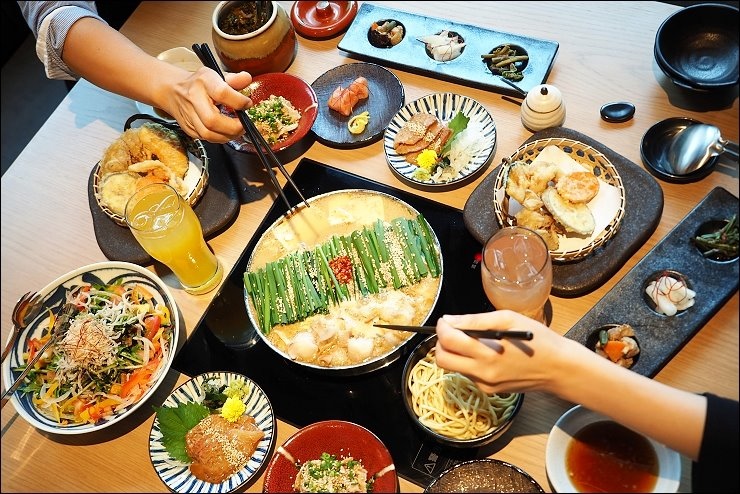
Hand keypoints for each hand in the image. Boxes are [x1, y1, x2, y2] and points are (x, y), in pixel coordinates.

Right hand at [162, 67, 252, 142]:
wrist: (173, 91)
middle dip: (233, 127)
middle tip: (244, 125)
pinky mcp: (188, 128)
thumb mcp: (216, 75)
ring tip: (237, 130)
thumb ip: (234, 79)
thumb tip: (247, 79)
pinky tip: (226, 132)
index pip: (221, 93)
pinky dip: (220, 138)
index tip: (247, 104)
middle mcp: (193, 99)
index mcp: (203, 82)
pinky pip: (206, 139)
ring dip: (228, 135)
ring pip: (208, 134)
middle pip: (212, 120)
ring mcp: (189, 116)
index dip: (238, 101)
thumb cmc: (199, 84)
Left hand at [434, 310, 584, 394]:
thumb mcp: (508, 319)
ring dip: (455, 352)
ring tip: (473, 340)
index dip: (442, 327)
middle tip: (452, 331)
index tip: (446, 320)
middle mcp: (482, 373)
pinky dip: (470, 361)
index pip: (448, 341)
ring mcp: (485, 385)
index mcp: (487, 353)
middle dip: (441, 343)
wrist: (559, 369)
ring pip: (454, 367)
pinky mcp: (489, 391)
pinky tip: (487, 353)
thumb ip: (475, 320)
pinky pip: (469, 374)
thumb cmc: (538, 340)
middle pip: (442, 360)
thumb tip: (450, 320)